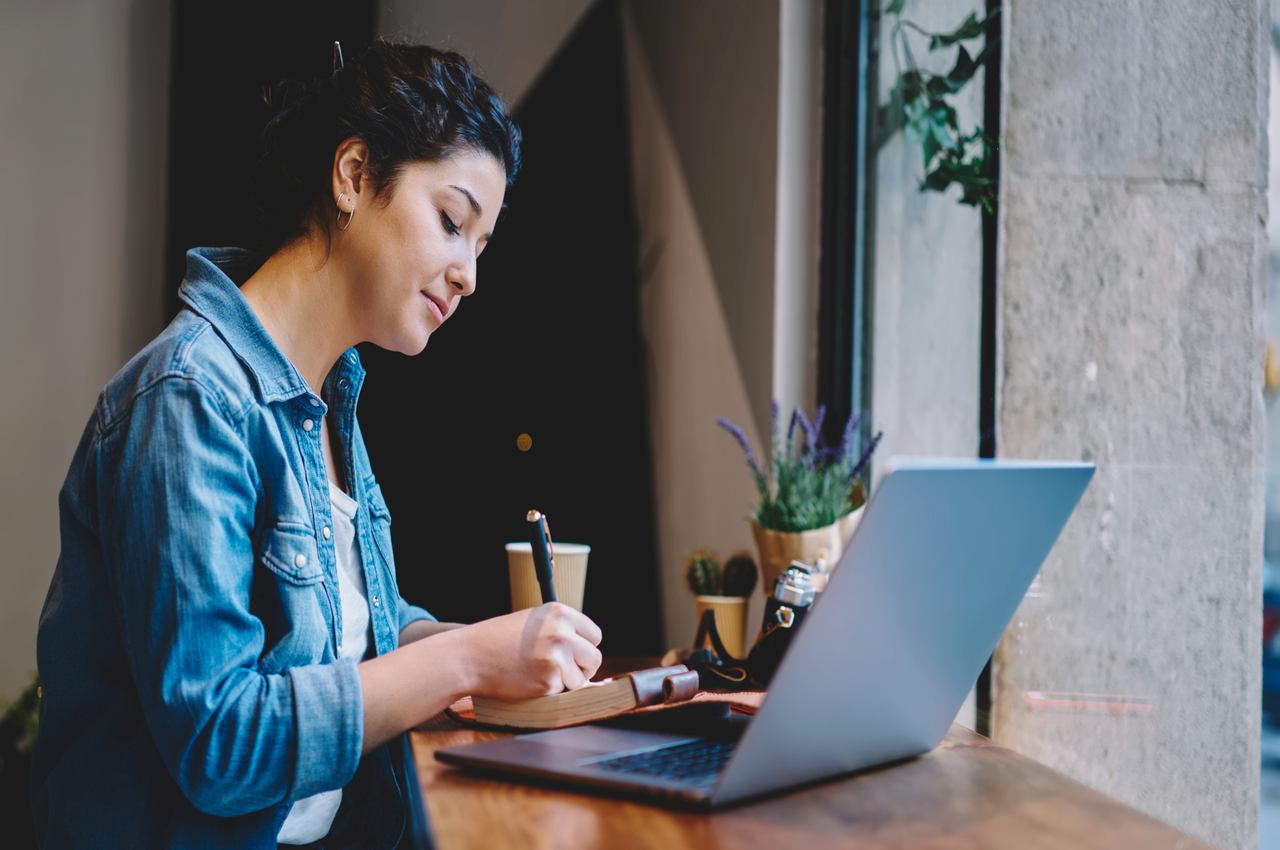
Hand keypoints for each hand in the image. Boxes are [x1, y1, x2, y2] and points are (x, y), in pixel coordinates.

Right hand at [457, 603, 603, 698]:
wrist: (470, 657)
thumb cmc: (499, 640)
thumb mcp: (533, 622)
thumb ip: (561, 630)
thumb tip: (589, 652)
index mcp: (559, 612)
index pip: (594, 635)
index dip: (583, 647)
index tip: (571, 654)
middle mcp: (562, 631)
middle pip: (594, 658)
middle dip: (581, 668)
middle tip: (560, 670)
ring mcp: (557, 656)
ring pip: (581, 678)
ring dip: (566, 682)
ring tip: (539, 673)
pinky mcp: (549, 680)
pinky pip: (562, 692)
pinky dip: (549, 691)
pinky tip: (528, 680)